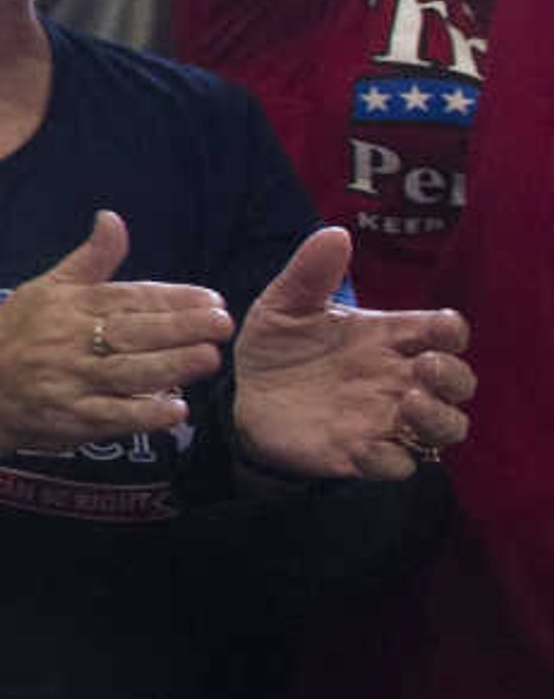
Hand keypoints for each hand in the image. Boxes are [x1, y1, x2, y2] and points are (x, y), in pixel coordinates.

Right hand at [0, 213, 231, 467]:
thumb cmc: (15, 334)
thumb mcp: (46, 288)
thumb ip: (90, 259)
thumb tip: (113, 218)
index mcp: (68, 305)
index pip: (128, 298)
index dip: (173, 298)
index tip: (212, 300)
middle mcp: (70, 340)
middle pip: (134, 333)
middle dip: (182, 328)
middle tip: (223, 325)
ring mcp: (69, 380)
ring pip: (127, 373)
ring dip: (171, 366)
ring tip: (209, 358)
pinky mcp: (69, 417)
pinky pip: (112, 416)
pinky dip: (144, 414)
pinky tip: (175, 410)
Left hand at [229, 227, 474, 481]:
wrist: (240, 393)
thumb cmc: (277, 345)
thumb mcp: (284, 304)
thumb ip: (309, 272)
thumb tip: (335, 233)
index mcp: (389, 338)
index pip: (443, 333)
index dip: (451, 331)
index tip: (441, 329)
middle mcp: (398, 379)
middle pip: (458, 382)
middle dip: (454, 376)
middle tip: (424, 367)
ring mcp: (384, 419)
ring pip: (445, 428)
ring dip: (438, 419)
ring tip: (408, 403)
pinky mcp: (360, 454)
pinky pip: (397, 465)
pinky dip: (391, 459)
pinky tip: (365, 446)